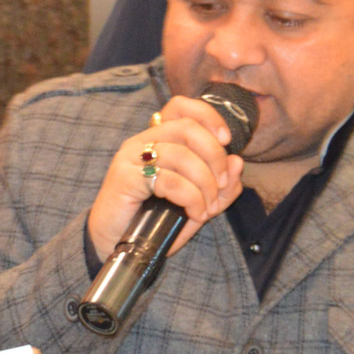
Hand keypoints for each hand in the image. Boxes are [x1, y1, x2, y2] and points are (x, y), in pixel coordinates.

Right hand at [85, 96, 246, 262]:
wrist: (116, 246)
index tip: (226, 140)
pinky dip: (191, 198)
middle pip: (187, 128)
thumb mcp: (198, 203)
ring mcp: (131, 157)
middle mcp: (142, 142)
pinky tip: (194, 213)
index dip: (208, 116)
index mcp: (157, 139)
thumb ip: (221, 185)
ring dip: (206, 184)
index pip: (180, 107)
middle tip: (222, 184)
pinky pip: (169, 180)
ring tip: (208, 208)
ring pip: (182, 155)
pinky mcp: (125, 177)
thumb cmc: (155, 222)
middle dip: (215, 156)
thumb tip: (237, 162)